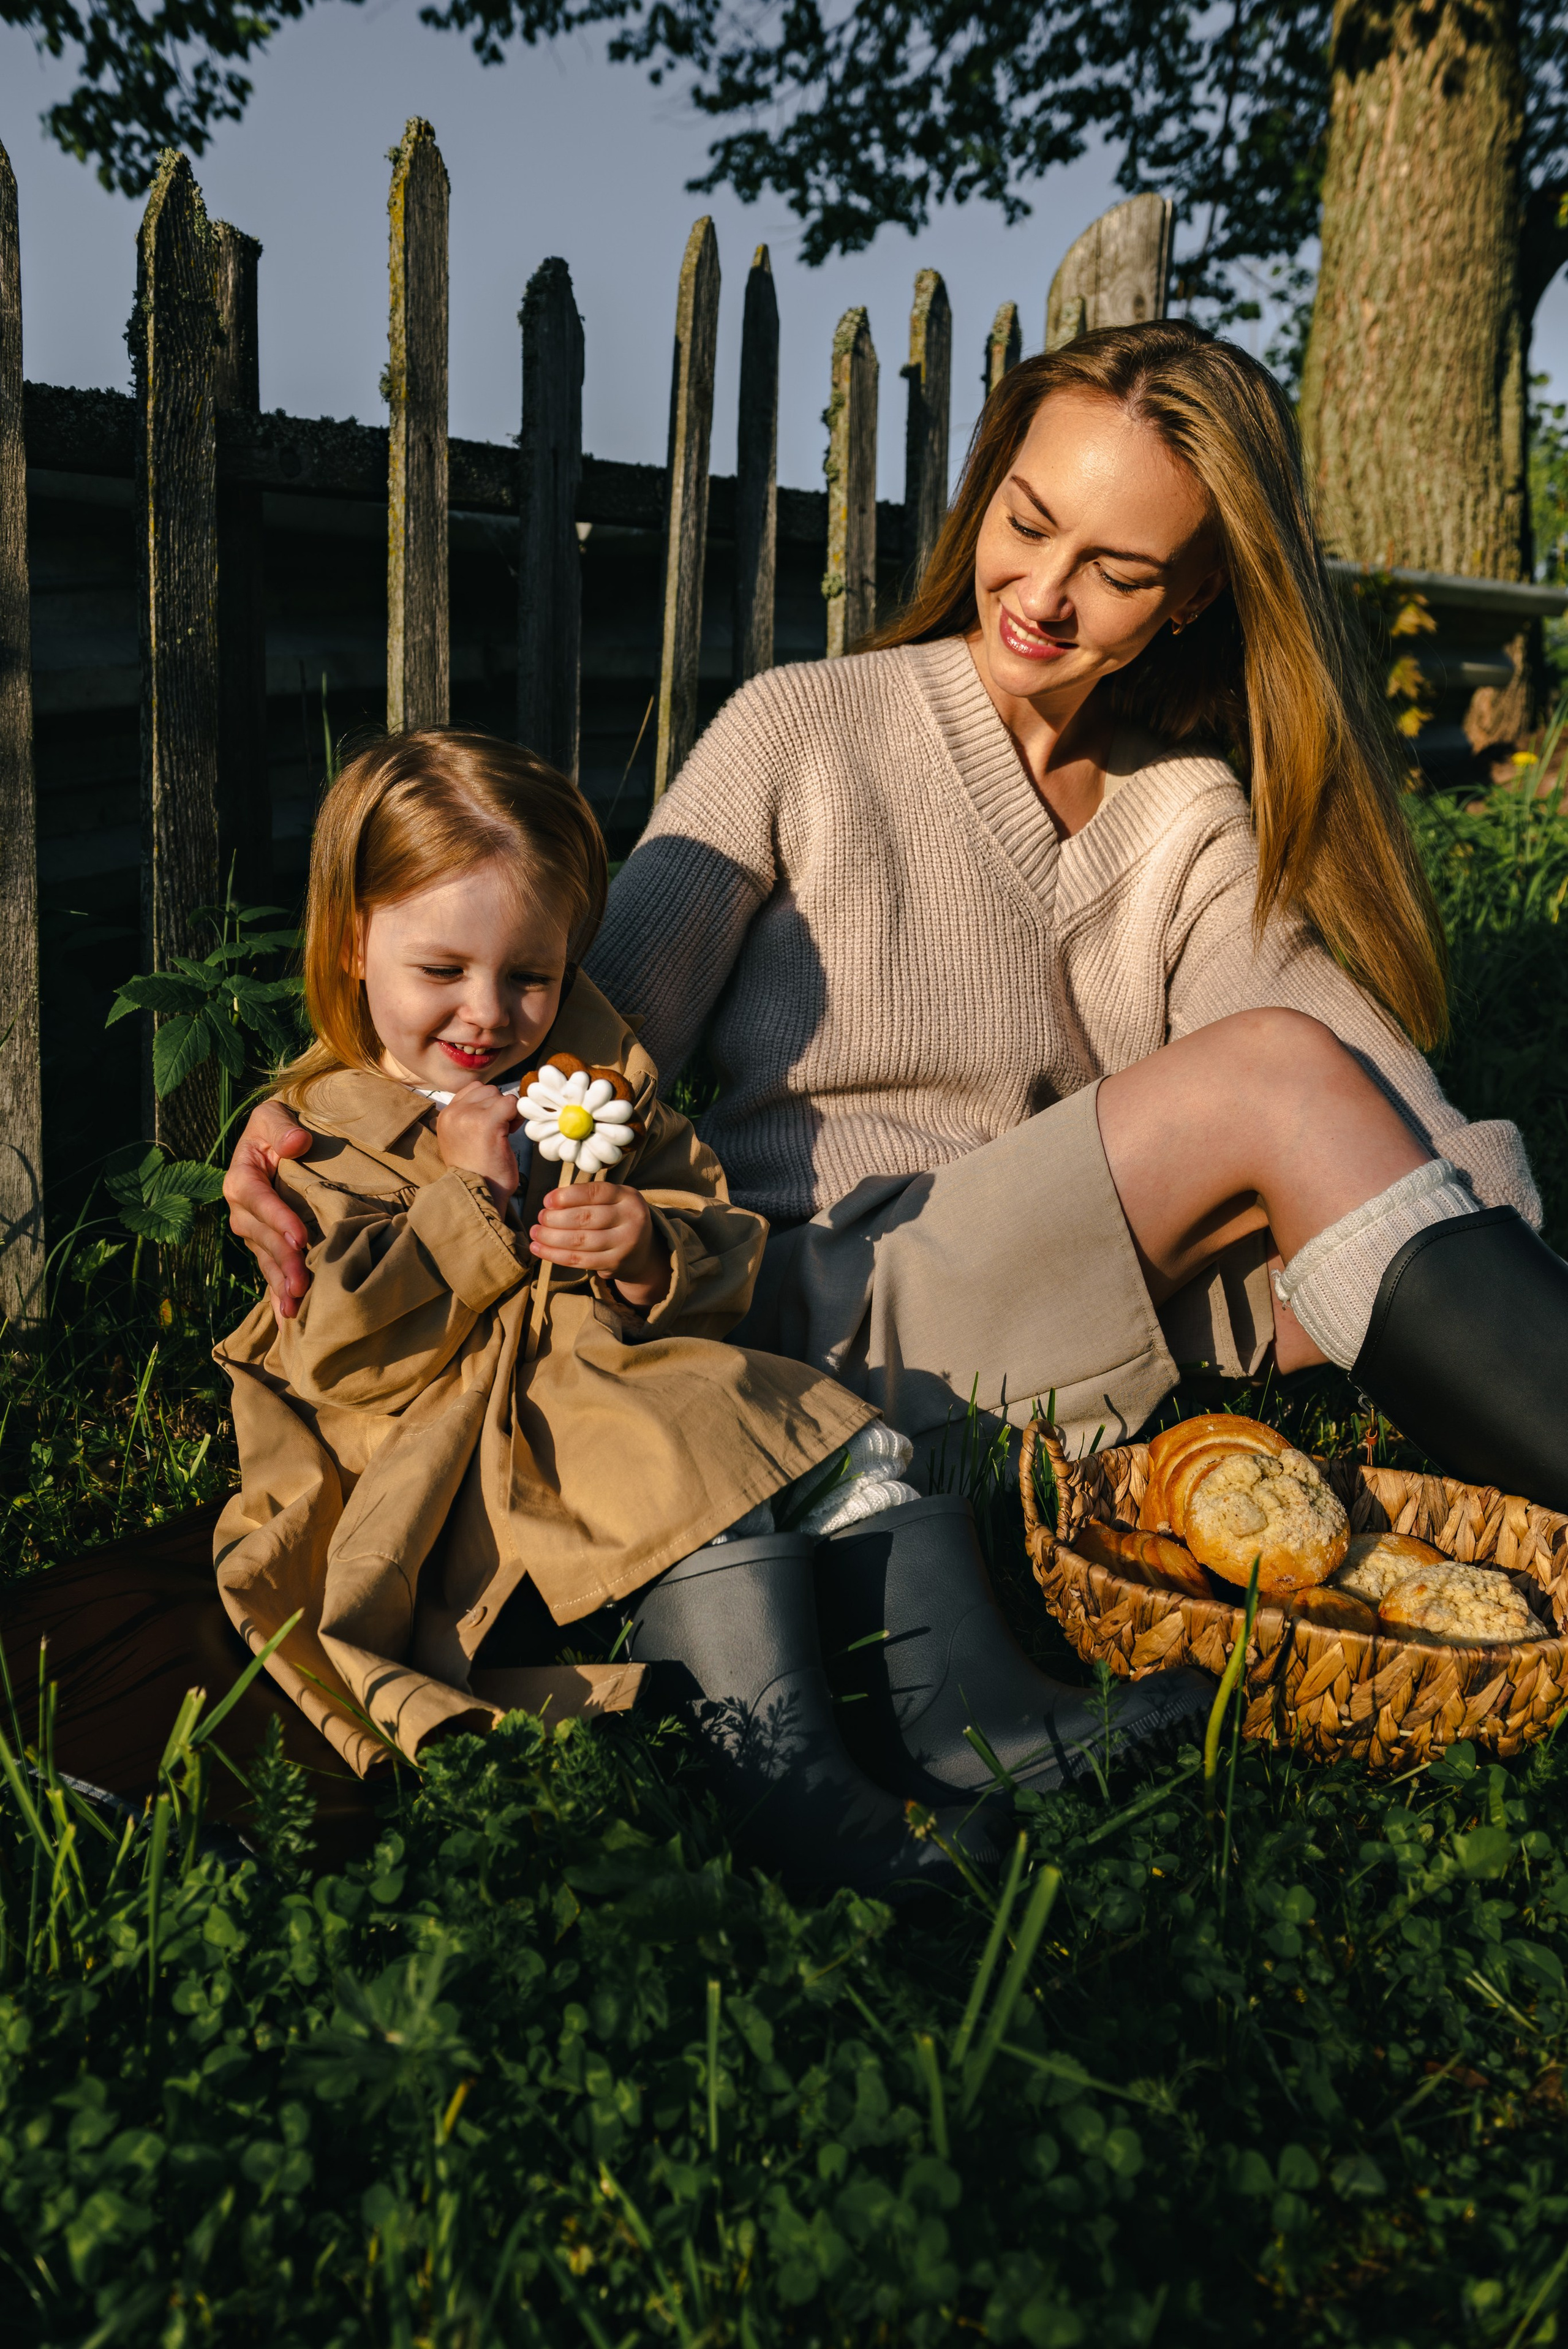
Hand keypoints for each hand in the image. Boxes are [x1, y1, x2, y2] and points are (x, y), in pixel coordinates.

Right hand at [224, 1099, 313, 1319]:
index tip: (300, 1237)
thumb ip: (281, 1128)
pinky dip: (279, 1292)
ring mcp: (254, 1230)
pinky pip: (270, 1268)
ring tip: (294, 1308)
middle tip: (301, 1284)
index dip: (276, 1218)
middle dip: (280, 1261)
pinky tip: (290, 1318)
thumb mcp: (274, 1116)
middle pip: (260, 1236)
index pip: (256, 1199)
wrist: (283, 1138)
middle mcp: (242, 1208)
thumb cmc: (279, 1125)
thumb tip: (296, 1142)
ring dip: (278, 1284)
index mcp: (241, 1177)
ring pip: (264, 1258)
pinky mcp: (267, 1244)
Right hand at [435, 1088, 522, 1215]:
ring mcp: (468, 1116)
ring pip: (499, 1095)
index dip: (488, 1104)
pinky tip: (509, 1135)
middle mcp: (453, 1112)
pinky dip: (516, 1116)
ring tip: (502, 1136)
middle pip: (488, 1090)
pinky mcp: (487, 1122)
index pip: (473, 1089)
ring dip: (507, 1113)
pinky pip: (511, 1103)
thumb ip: (470, 1117)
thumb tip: (496, 1099)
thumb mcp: (463, 1138)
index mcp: (445, 1116)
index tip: (491, 1125)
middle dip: (499, 1107)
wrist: (478, 1194)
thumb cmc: (478, 1171)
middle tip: (499, 1132)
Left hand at [530, 1181, 670, 1309]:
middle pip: (585, 1218)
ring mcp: (625, 1243)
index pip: (595, 1192)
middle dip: (556, 1218)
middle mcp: (631, 1219)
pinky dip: (555, 1255)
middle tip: (540, 1218)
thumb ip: (587, 1197)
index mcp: (628, 1196)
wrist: (642, 1251)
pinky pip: (579, 1260)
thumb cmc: (617, 1219)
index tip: (547, 1201)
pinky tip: (539, 1249)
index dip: (568, 1196)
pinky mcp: (615, 1263)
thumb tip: (550, 1203)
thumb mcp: (613, 1200)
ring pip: (580, 1241)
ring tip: (536, 1233)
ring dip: (551, 1238)